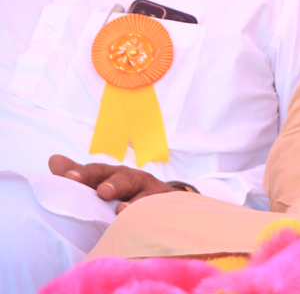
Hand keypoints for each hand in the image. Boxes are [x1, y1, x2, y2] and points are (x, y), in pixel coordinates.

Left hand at [48, 155, 177, 212]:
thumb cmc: (126, 193)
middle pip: (124, 178)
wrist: (163, 203)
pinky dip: (148, 214)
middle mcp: (134, 179)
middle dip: (114, 183)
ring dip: (134, 201)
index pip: (98, 171)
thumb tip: (54, 159)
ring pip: (143, 193)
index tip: (68, 178)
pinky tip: (139, 221)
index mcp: (114, 174)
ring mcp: (152, 192)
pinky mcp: (164, 205)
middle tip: (102, 191)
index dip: (84, 174)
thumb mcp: (104, 183)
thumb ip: (81, 175)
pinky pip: (157, 209)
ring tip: (120, 209)